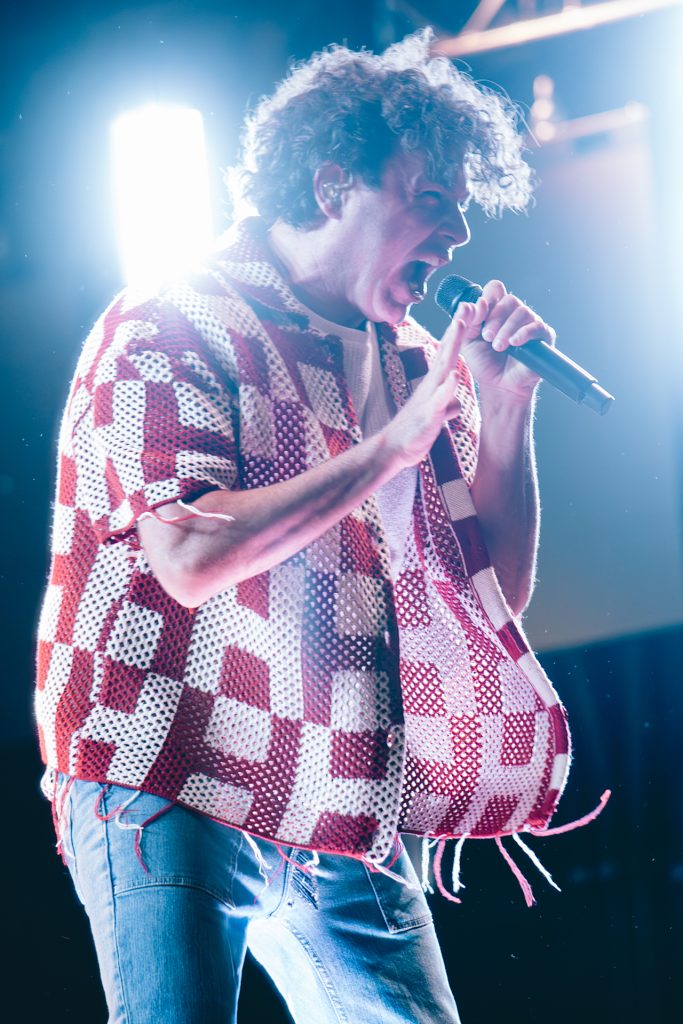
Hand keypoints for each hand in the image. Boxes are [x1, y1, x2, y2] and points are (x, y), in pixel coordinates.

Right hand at [382, 313, 467, 468]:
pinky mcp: (428, 415)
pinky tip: (453, 377)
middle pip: (446, 353)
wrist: (392, 449)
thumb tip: (454, 403)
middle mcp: (431, 386)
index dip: (457, 333)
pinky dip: (446, 387)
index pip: (447, 354)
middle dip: (457, 329)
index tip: (467, 311)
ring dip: (452, 346)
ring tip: (460, 326)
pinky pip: (439, 399)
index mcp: (434, 384)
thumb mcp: (435, 415)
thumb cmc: (414, 431)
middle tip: (466, 305)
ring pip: (443, 368)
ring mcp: (429, 398)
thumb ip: (446, 405)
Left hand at [455, 280, 555, 399]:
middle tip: (486, 337)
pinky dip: (523, 333)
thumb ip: (467, 321)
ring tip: (498, 346)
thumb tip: (469, 303)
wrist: (498, 386)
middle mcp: (514, 313)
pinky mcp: (543, 336)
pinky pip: (536, 326)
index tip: (479, 315)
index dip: (488, 298)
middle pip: (509, 299)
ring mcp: (530, 323)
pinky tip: (514, 343)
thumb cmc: (484, 363)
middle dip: (495, 318)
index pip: (495, 289)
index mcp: (496, 310)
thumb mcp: (467, 341)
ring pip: (522, 312)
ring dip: (506, 329)